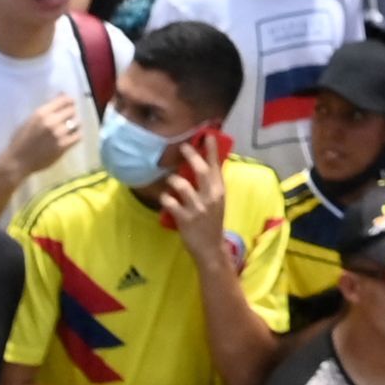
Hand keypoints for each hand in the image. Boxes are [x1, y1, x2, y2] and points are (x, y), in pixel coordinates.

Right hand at [13, 90, 89, 176]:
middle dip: (71, 112)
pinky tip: (72, 136)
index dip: (68, 100)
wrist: (18, 161)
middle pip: (72, 110)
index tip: (69, 102)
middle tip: (68, 116)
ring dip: (74, 124)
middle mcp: (52, 121)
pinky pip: (78, 136)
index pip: (64, 100)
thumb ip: (44, 112)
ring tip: (70, 127)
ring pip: (76, 123)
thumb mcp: (29, 120)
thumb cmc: (20, 140)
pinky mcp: (63, 146)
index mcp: (41, 113)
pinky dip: (76, 134)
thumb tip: (58, 100)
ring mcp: (59, 134)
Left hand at [164, 119, 232, 249]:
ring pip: (181, 185)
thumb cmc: (212, 222)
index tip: (207, 135)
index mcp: (220, 191)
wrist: (210, 248)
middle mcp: (211, 197)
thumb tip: (204, 164)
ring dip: (173, 180)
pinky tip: (165, 199)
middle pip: (200, 170)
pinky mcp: (185, 219)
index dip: (212, 150)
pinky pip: (169, 202)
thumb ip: (212, 185)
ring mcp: (198, 208)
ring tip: (170, 180)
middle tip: (183, 147)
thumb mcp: (218, 201)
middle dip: (191, 156)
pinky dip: (165, 198)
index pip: (217, 166)